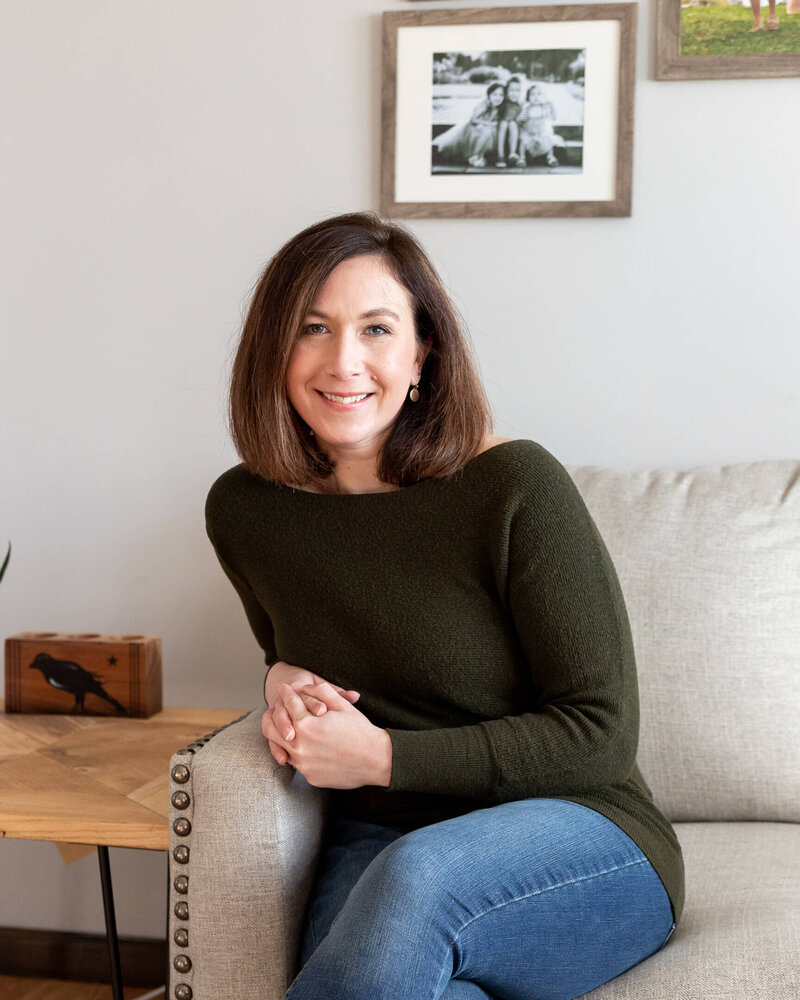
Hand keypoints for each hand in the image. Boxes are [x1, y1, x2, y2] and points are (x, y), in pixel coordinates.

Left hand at [263, 681, 391, 789]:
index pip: (288, 704)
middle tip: (277, 707)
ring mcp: (303, 763)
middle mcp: (299, 745)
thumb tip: (302, 687)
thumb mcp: (341, 705)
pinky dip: (296, 752)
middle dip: (273, 715)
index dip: (286, 693)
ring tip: (287, 727)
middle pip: (272, 728)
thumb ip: (320, 691)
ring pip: (280, 747)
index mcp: (306, 724)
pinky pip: (296, 762)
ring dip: (281, 735)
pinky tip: (302, 746)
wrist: (375, 759)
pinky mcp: (309, 776)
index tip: (283, 688)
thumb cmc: (360, 730)